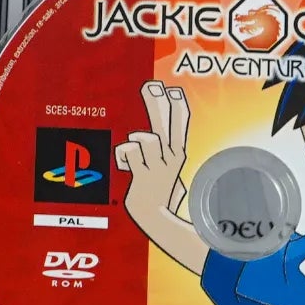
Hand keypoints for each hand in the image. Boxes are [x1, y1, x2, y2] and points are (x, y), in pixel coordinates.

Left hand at [115, 81, 189, 229]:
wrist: (156, 218)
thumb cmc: (158, 193)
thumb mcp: (166, 168)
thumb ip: (161, 151)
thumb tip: (146, 136)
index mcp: (177, 152)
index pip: (181, 122)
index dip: (177, 104)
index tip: (172, 90)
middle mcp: (171, 157)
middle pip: (165, 122)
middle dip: (157, 103)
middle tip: (151, 86)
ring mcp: (158, 167)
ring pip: (146, 138)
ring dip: (135, 142)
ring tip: (135, 157)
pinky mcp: (144, 176)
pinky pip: (130, 152)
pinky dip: (123, 156)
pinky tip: (126, 166)